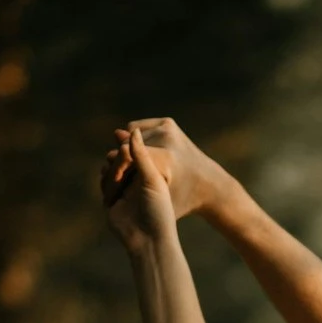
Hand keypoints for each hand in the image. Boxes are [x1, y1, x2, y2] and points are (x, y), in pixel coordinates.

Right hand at [101, 127, 177, 254]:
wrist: (149, 241)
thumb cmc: (158, 211)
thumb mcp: (152, 181)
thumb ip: (142, 156)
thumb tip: (132, 129)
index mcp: (154, 169)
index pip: (132, 152)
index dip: (125, 156)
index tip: (125, 163)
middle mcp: (141, 176)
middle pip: (120, 159)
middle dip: (117, 167)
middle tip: (125, 183)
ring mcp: (128, 186)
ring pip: (111, 169)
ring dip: (111, 177)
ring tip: (119, 191)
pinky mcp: (115, 197)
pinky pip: (105, 181)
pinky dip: (106, 185)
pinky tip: (112, 196)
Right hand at [106, 117, 228, 219]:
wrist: (209, 186)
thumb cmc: (181, 200)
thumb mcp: (155, 197)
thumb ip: (131, 174)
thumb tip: (112, 140)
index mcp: (164, 159)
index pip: (125, 155)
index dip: (117, 168)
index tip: (115, 181)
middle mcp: (166, 138)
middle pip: (128, 144)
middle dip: (123, 159)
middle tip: (125, 176)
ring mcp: (167, 127)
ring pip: (131, 135)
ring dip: (130, 149)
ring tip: (136, 167)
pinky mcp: (168, 122)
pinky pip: (139, 128)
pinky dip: (138, 140)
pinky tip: (144, 156)